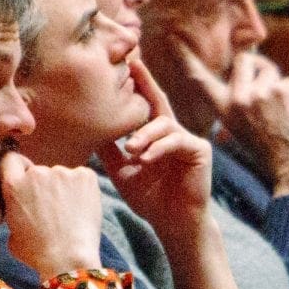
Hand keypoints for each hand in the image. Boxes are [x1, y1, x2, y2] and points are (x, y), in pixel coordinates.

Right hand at [0, 152, 103, 279]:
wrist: (69, 259)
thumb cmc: (38, 252)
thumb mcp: (11, 233)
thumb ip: (14, 210)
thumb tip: (19, 207)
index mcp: (14, 186)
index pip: (10, 160)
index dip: (17, 169)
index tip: (24, 178)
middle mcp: (37, 173)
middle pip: (39, 172)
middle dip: (43, 186)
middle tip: (52, 209)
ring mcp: (62, 172)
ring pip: (61, 176)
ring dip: (63, 189)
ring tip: (69, 214)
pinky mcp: (85, 175)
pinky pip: (81, 178)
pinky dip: (82, 190)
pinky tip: (81, 209)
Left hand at [97, 58, 214, 236]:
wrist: (173, 224)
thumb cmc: (150, 199)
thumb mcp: (121, 171)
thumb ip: (109, 150)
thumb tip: (88, 129)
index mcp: (156, 136)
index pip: (144, 105)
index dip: (136, 85)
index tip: (123, 64)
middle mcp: (173, 133)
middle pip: (159, 101)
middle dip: (145, 82)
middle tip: (133, 64)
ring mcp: (188, 140)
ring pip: (164, 124)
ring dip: (145, 135)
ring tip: (131, 149)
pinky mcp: (199, 150)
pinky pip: (177, 141)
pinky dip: (159, 148)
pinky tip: (145, 158)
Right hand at [179, 46, 288, 197]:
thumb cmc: (270, 153)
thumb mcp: (242, 134)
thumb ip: (235, 114)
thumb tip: (225, 126)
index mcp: (224, 110)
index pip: (201, 80)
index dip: (187, 59)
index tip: (174, 39)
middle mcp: (238, 99)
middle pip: (244, 59)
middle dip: (257, 65)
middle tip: (266, 85)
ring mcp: (259, 93)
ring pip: (269, 69)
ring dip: (277, 83)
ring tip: (281, 108)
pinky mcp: (281, 90)